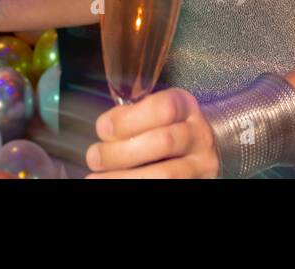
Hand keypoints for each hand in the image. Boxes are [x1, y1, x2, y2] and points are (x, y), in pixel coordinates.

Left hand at [84, 88, 219, 177]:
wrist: (198, 151)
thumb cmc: (167, 127)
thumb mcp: (155, 113)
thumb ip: (134, 117)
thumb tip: (105, 130)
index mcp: (185, 106)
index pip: (164, 108)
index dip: (129, 119)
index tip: (102, 129)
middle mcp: (198, 135)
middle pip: (163, 142)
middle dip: (121, 153)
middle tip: (94, 158)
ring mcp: (201, 164)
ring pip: (165, 175)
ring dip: (125, 178)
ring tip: (95, 179)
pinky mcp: (197, 183)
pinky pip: (167, 188)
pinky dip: (137, 187)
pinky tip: (113, 185)